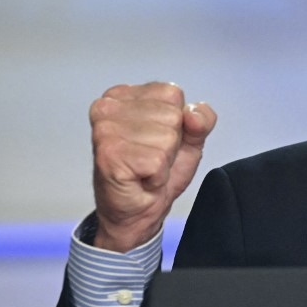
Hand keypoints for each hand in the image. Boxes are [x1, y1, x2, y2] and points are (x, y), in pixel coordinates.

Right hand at [89, 82, 216, 251]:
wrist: (138, 212)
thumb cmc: (155, 172)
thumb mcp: (189, 139)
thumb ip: (201, 120)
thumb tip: (193, 114)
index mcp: (125, 95)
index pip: (172, 93)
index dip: (177, 123)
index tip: (156, 140)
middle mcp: (109, 107)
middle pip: (172, 115)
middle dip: (170, 143)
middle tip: (150, 158)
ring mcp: (106, 130)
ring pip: (167, 137)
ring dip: (163, 160)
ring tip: (145, 168)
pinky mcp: (109, 154)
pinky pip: (157, 160)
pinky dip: (157, 175)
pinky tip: (140, 178)